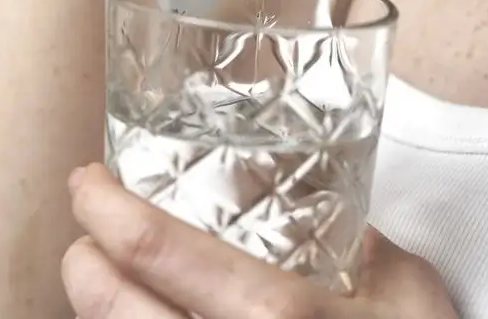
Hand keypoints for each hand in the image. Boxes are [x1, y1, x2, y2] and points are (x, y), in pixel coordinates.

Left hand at [63, 165, 457, 318]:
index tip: (88, 182)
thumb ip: (345, 233)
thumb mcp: (404, 288)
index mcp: (279, 317)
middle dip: (83, 261)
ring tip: (108, 283)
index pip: (154, 249)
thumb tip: (285, 189)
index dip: (102, 207)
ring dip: (97, 311)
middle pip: (109, 308)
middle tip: (89, 234)